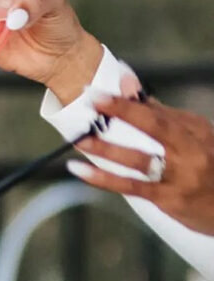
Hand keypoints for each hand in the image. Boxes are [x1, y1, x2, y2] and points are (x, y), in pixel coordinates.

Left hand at [67, 88, 213, 234]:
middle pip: (155, 126)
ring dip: (106, 148)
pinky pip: (131, 186)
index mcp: (195, 130)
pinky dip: (103, 178)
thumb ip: (158, 112)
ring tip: (78, 139)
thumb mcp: (194, 136)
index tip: (95, 90)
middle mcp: (191, 151)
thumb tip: (126, 81)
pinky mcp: (169, 199)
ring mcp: (180, 176)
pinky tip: (80, 170)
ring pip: (139, 159)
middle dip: (122, 110)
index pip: (157, 111)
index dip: (125, 101)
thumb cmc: (208, 164)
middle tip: (91, 98)